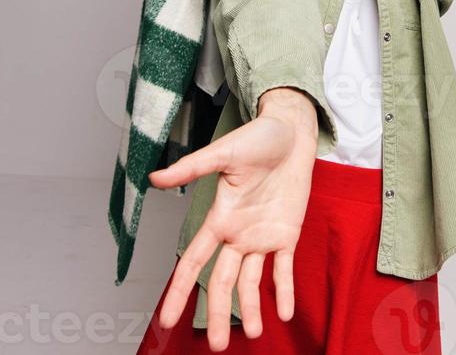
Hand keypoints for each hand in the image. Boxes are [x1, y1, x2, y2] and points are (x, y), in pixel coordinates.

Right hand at [148, 88, 317, 350]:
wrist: (291, 131)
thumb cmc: (256, 138)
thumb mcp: (223, 153)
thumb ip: (191, 168)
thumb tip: (154, 178)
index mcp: (219, 218)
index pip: (193, 261)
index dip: (179, 291)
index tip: (166, 320)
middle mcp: (238, 233)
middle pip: (222, 281)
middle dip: (217, 313)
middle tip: (216, 347)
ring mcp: (262, 235)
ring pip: (252, 281)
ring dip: (251, 308)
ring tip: (253, 334)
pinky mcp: (287, 232)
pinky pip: (284, 268)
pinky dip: (284, 290)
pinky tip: (285, 312)